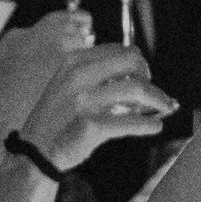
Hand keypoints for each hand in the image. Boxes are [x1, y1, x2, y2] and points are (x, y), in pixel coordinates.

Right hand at [18, 40, 174, 172]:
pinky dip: (147, 124)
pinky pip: (130, 122)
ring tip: (166, 107)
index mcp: (74, 62)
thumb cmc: (56, 119)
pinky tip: (155, 126)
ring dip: (158, 99)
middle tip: (155, 92)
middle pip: (132, 62)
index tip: (143, 75)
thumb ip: (95, 75)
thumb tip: (137, 75)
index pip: (120, 50)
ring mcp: (84, 101)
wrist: (34, 152)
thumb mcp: (67, 85)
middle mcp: (78, 76)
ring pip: (136, 90)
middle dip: (149, 77)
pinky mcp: (90, 126)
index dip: (138, 62)